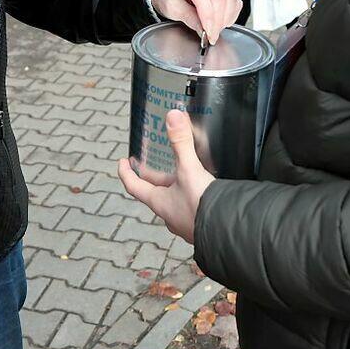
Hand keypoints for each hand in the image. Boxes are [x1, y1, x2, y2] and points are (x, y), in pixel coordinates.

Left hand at [118, 109, 214, 243]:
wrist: (227, 232)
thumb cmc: (201, 207)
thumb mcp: (190, 170)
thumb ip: (182, 143)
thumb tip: (173, 116)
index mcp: (159, 202)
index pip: (134, 186)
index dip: (126, 173)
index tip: (122, 162)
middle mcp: (169, 214)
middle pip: (155, 192)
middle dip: (153, 176)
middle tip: (151, 161)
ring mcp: (185, 222)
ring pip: (174, 201)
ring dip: (174, 187)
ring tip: (180, 172)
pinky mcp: (201, 225)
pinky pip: (191, 208)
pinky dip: (192, 197)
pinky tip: (203, 191)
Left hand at [151, 0, 241, 44]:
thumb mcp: (172, 9)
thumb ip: (189, 18)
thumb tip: (204, 29)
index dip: (208, 15)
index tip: (209, 33)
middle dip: (218, 19)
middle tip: (213, 36)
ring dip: (226, 16)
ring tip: (216, 29)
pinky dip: (232, 12)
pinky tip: (223, 21)